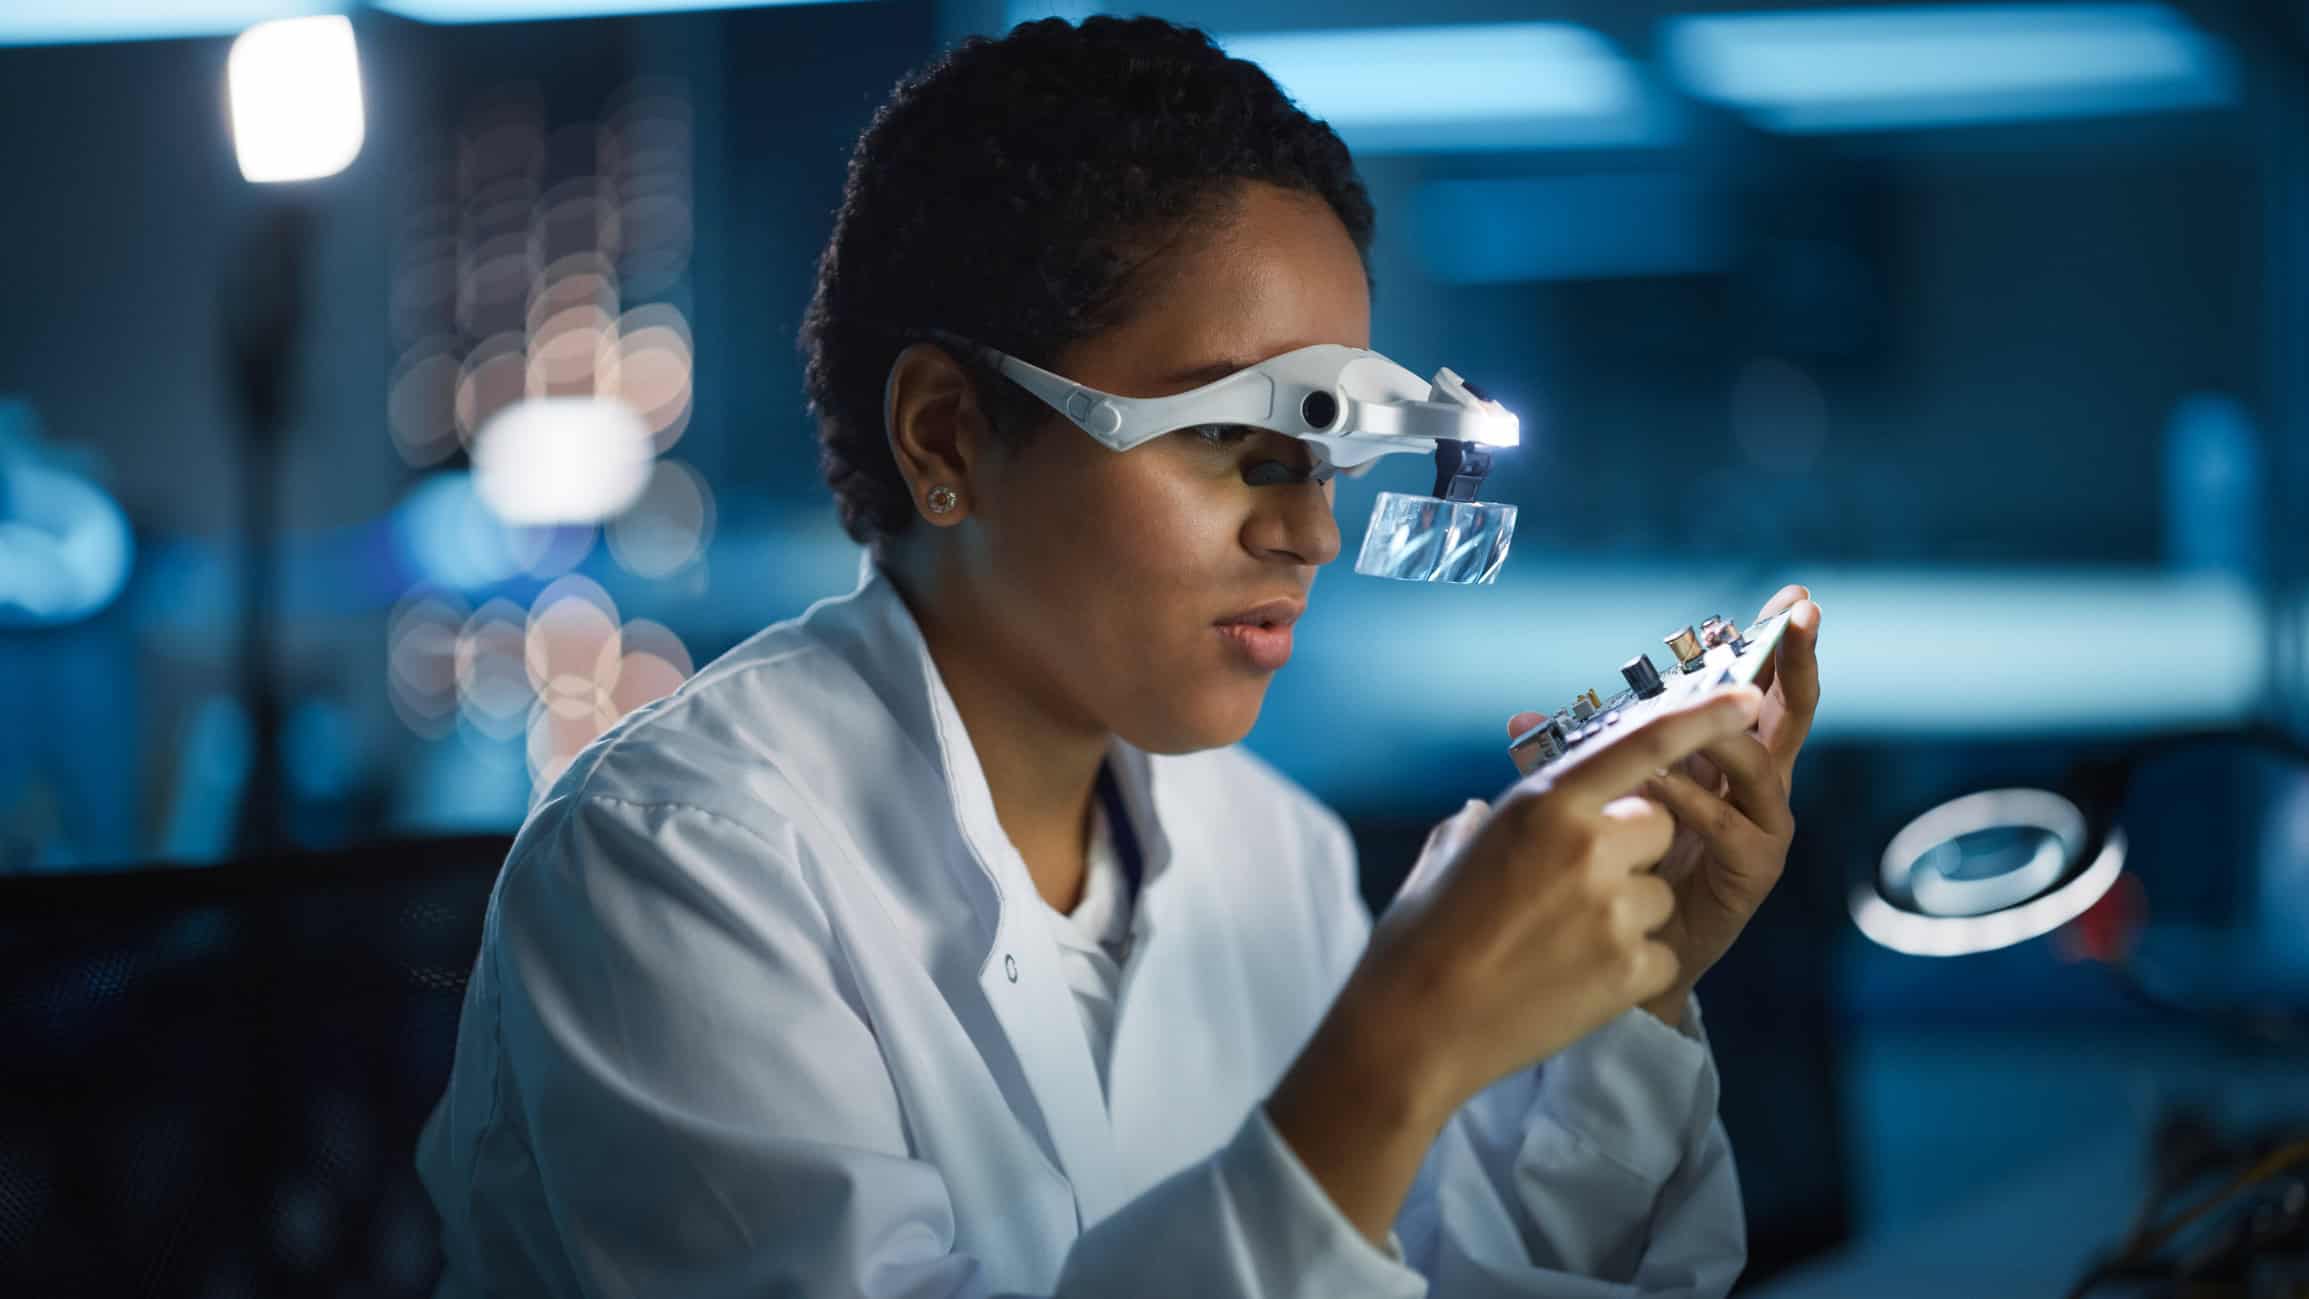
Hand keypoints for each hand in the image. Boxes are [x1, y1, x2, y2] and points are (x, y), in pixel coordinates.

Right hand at [1355, 686, 1763, 1113]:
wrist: (1415, 1026)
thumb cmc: (1423, 933)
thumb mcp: (1455, 847)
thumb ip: (1496, 815)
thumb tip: (1494, 811)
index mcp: (1544, 804)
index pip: (1642, 744)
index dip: (1701, 716)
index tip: (1742, 698)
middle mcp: (1589, 847)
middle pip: (1657, 824)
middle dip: (1630, 848)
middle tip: (1570, 887)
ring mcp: (1615, 910)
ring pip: (1659, 893)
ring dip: (1626, 913)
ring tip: (1559, 943)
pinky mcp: (1631, 970)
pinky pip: (1659, 952)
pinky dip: (1627, 966)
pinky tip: (1573, 980)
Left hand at [1507, 585, 1821, 1025]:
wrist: (1615, 951)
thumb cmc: (1607, 866)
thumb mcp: (1590, 797)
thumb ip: (1565, 760)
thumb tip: (1513, 721)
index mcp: (1722, 757)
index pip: (1752, 689)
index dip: (1773, 644)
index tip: (1794, 597)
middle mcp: (1753, 785)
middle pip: (1788, 712)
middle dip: (1796, 662)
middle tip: (1804, 620)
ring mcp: (1761, 825)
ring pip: (1755, 762)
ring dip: (1717, 733)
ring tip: (1679, 713)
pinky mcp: (1752, 869)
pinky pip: (1727, 823)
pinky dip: (1691, 799)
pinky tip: (1658, 787)